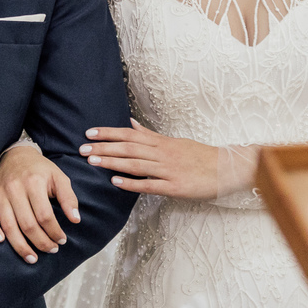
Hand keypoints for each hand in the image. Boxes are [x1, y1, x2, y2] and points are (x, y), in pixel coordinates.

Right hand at [0, 146, 79, 263]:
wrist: (16, 155)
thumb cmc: (40, 170)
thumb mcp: (59, 177)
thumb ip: (68, 198)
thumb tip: (75, 219)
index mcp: (34, 182)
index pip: (45, 215)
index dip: (54, 231)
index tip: (62, 240)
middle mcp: (15, 188)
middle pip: (27, 224)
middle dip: (41, 242)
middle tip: (51, 250)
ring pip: (9, 225)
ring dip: (20, 246)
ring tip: (32, 258)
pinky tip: (1, 241)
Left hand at [82, 118, 217, 198]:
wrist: (225, 169)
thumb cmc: (198, 155)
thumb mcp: (174, 141)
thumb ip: (150, 134)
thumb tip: (130, 122)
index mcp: (161, 141)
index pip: (130, 134)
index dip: (108, 132)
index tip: (89, 132)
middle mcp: (162, 152)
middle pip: (128, 147)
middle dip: (103, 147)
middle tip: (82, 148)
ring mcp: (168, 169)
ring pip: (135, 163)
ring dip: (112, 162)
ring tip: (92, 161)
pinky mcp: (174, 186)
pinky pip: (149, 184)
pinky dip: (132, 182)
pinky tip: (116, 182)